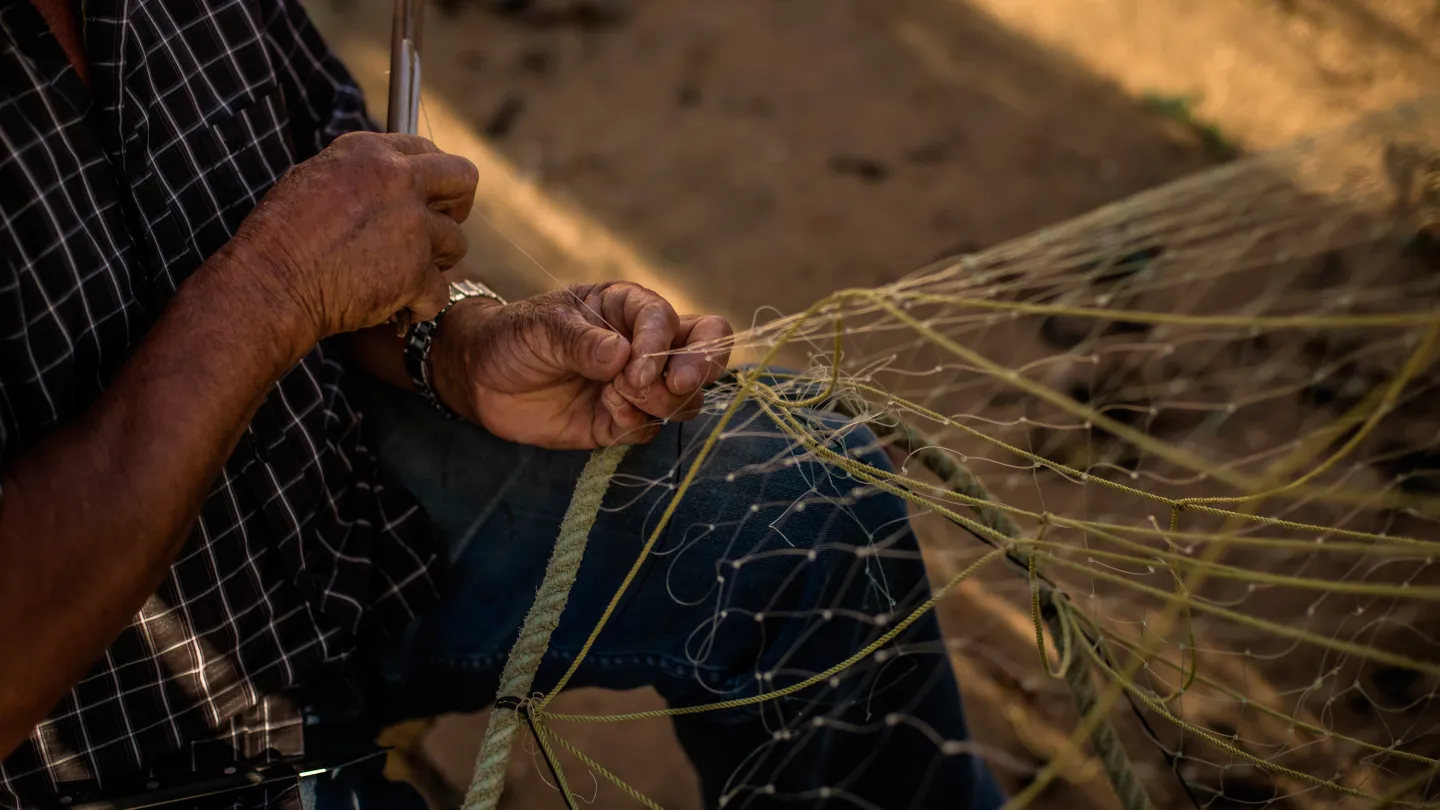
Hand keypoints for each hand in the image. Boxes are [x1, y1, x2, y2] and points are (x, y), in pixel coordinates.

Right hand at [227, 132, 477, 343]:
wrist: (272, 281)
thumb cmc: (282, 234)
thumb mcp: (316, 177)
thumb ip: (362, 173)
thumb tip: (387, 177)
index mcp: (371, 152)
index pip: (429, 150)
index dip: (434, 178)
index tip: (429, 196)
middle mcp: (399, 181)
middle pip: (463, 179)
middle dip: (456, 205)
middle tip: (438, 227)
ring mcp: (412, 227)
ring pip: (456, 242)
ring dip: (436, 261)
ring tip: (403, 274)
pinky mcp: (417, 272)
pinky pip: (440, 291)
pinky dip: (421, 305)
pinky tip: (399, 309)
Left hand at [431, 283, 732, 448]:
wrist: (481, 379)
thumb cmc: (514, 337)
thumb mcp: (541, 329)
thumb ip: (581, 341)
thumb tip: (623, 355)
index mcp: (629, 308)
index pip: (669, 321)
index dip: (660, 347)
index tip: (633, 372)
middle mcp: (644, 344)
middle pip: (705, 349)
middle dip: (702, 367)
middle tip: (679, 385)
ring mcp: (637, 384)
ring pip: (684, 397)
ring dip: (660, 403)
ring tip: (616, 398)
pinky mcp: (623, 420)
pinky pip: (650, 427)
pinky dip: (636, 424)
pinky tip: (607, 415)